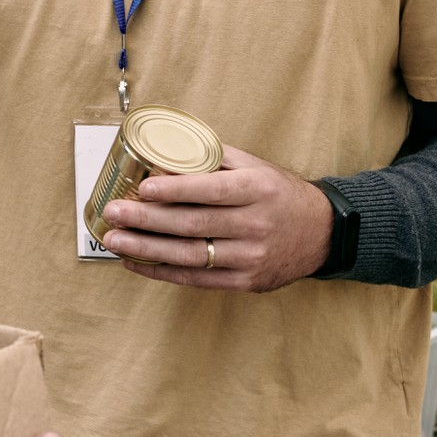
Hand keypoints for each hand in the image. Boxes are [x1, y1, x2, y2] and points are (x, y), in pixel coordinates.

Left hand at [95, 144, 333, 291]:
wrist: (322, 233)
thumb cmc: (279, 194)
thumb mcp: (255, 167)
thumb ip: (213, 160)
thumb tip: (165, 155)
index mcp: (257, 190)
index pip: (212, 191)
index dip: (176, 190)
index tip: (143, 188)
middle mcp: (255, 225)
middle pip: (193, 225)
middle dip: (148, 220)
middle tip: (113, 214)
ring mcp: (251, 257)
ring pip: (190, 255)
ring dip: (147, 249)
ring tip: (115, 240)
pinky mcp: (246, 281)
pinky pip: (197, 279)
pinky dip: (163, 272)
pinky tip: (137, 262)